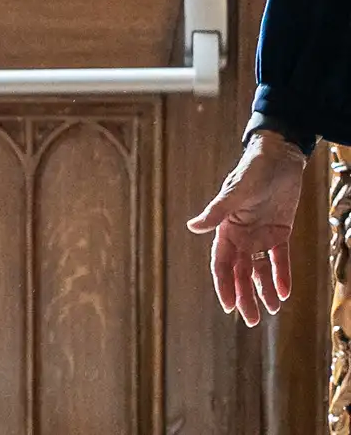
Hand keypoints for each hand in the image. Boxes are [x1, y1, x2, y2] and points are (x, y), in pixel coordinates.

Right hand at [187, 131, 307, 325]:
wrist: (279, 156)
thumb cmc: (253, 170)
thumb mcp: (236, 191)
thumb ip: (216, 211)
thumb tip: (192, 227)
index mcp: (227, 228)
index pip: (222, 263)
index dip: (224, 285)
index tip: (228, 306)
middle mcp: (242, 235)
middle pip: (240, 272)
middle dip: (244, 296)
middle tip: (250, 320)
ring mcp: (261, 234)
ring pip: (260, 270)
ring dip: (263, 290)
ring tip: (270, 311)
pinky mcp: (280, 231)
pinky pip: (280, 259)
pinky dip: (282, 276)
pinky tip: (284, 293)